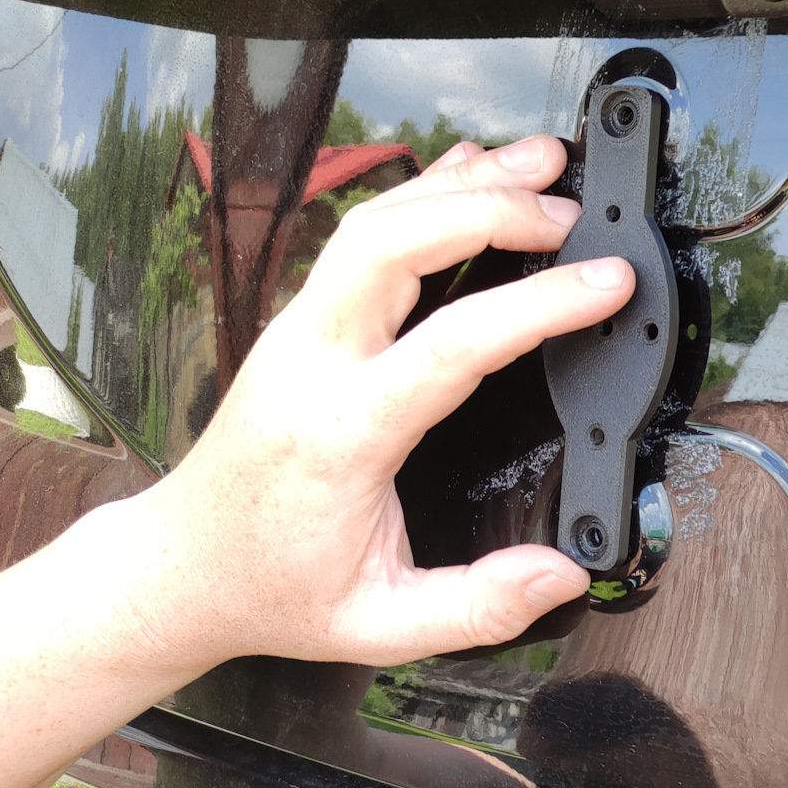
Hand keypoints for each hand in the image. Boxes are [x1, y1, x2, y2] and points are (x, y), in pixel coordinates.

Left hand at [116, 133, 633, 676]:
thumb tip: (562, 573)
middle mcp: (311, 363)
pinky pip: (361, 237)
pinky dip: (424, 195)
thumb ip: (477, 604)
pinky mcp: (300, 321)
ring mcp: (297, 331)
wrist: (181, 566)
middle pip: (394, 243)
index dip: (539, 303)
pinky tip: (472, 175)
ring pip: (373, 221)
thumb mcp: (379, 625)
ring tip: (541, 162)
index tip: (605, 281)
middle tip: (572, 209)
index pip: (451, 344)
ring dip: (460, 183)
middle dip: (489, 207)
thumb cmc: (274, 588)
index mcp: (342, 434)